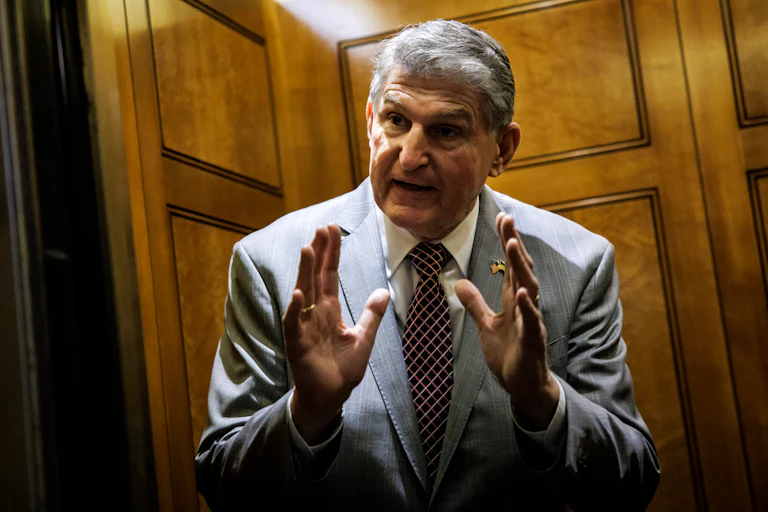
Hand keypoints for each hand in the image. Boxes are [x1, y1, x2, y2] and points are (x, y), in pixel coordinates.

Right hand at [283, 224, 389, 443]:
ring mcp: (304, 326)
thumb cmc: (342, 369)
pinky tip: (297, 292)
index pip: (329, 275)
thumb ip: (371, 315)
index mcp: (329, 310)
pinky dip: (294, 308)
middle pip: (316, 276)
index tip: (333, 229)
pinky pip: (293, 323)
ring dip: (305, 271)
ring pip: (303, 292)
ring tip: (308, 248)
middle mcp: (314, 313)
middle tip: (322, 228)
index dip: (332, 252)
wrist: (331, 396)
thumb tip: (383, 291)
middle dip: (319, 252)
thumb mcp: (363, 338)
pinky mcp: (297, 343)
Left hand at [455, 213, 557, 429]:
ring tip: (512, 243)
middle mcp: (525, 305)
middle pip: (521, 268)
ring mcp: (530, 321)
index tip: (501, 218)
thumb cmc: (508, 354)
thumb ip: (475, 303)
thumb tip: (458, 282)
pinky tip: (522, 290)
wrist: (522, 386)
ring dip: (521, 266)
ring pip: (528, 288)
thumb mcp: (485, 325)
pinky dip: (528, 305)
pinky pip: (531, 320)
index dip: (506, 241)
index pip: (510, 265)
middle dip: (514, 243)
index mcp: (513, 300)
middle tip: (507, 219)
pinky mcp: (533, 340)